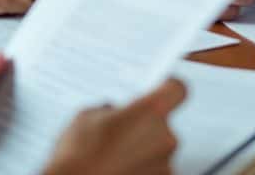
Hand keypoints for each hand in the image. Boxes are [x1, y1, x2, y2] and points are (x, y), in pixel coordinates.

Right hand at [43, 78, 185, 174]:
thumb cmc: (78, 156)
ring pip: (157, 151)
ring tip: (112, 158)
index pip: (177, 90)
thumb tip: (113, 113)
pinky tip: (116, 170)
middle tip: (119, 134)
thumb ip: (109, 110)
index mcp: (150, 112)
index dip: (169, 87)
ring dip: (140, 152)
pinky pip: (153, 171)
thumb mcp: (86, 117)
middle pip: (163, 125)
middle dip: (143, 128)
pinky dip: (139, 171)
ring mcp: (165, 166)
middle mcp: (165, 138)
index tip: (161, 88)